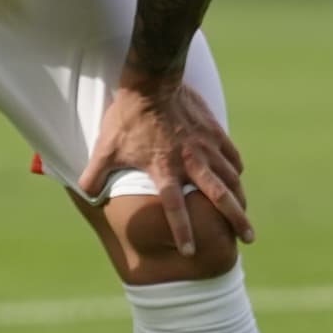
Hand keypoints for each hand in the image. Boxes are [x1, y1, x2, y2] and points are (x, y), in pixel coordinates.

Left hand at [77, 75, 252, 260]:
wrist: (151, 81)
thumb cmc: (127, 116)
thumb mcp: (105, 147)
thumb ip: (95, 174)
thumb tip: (84, 194)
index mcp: (164, 169)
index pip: (175, 208)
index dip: (183, 231)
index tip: (191, 252)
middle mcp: (190, 162)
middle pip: (219, 197)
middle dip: (235, 219)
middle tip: (248, 237)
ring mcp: (205, 146)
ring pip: (231, 178)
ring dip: (241, 198)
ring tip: (246, 216)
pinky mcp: (214, 131)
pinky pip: (231, 155)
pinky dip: (236, 169)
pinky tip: (238, 177)